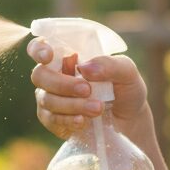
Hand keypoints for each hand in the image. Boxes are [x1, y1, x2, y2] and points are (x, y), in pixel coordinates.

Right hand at [27, 38, 149, 139]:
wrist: (130, 121)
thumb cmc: (125, 90)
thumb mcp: (127, 72)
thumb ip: (109, 65)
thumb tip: (83, 67)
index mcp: (67, 57)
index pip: (40, 47)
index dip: (38, 49)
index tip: (48, 56)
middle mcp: (54, 76)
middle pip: (39, 75)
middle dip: (62, 84)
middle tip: (87, 90)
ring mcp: (51, 99)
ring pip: (47, 99)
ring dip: (71, 104)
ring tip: (97, 109)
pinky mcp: (53, 120)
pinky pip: (51, 119)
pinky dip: (67, 119)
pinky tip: (83, 121)